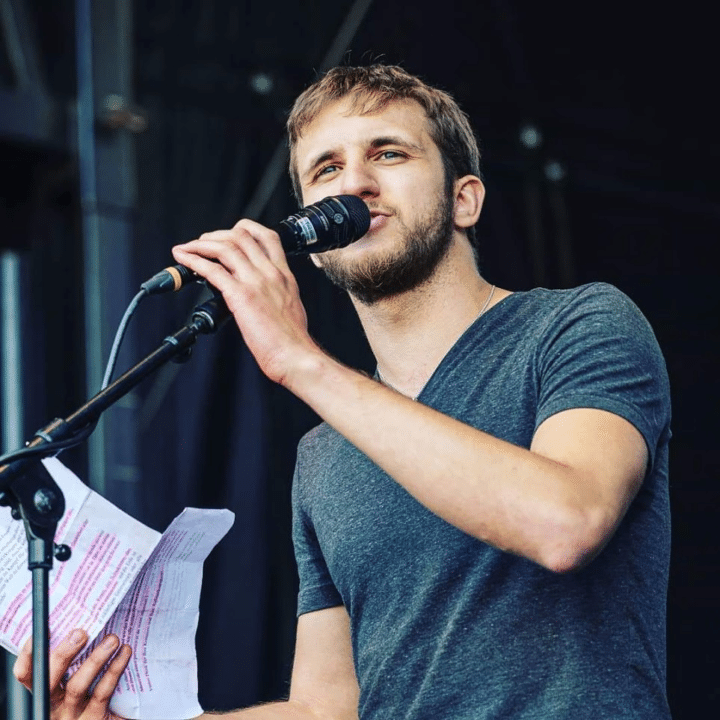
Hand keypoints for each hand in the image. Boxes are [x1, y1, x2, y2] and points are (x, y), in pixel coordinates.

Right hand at [13, 629, 131, 719]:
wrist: (117, 717)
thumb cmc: (98, 690)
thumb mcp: (81, 675)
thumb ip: (76, 656)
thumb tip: (82, 621)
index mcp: (47, 692)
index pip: (27, 675)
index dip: (28, 655)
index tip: (42, 630)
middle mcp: (55, 706)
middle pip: (48, 681)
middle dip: (62, 655)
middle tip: (80, 633)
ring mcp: (73, 715)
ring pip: (76, 686)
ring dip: (95, 659)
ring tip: (112, 639)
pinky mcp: (95, 719)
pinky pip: (102, 692)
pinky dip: (114, 669)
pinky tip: (124, 652)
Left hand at [172, 219, 321, 386]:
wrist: (295, 355)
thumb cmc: (293, 339)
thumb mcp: (291, 306)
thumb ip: (276, 295)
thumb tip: (262, 296)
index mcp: (284, 275)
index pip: (267, 237)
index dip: (244, 230)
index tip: (230, 235)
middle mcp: (271, 273)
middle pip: (241, 236)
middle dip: (217, 235)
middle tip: (202, 243)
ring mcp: (256, 282)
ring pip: (225, 248)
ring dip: (201, 244)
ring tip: (187, 249)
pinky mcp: (241, 296)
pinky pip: (213, 270)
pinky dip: (194, 261)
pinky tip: (184, 260)